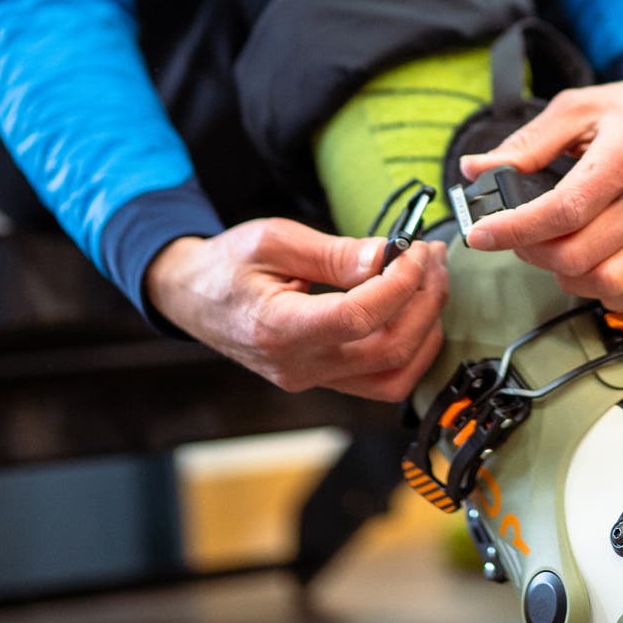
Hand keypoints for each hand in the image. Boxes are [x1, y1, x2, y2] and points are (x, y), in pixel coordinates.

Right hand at [144, 218, 447, 402]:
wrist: (191, 296)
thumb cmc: (227, 265)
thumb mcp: (274, 240)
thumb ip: (334, 254)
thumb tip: (389, 255)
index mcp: (278, 329)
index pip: (358, 318)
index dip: (399, 284)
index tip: (414, 250)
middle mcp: (298, 366)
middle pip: (388, 349)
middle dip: (424, 300)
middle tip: (431, 256)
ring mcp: (313, 380)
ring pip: (395, 376)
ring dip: (426, 329)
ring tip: (430, 281)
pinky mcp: (325, 380)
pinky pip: (383, 381)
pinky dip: (413, 350)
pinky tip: (418, 312)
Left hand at [459, 77, 622, 309]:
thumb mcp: (578, 108)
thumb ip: (526, 142)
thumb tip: (475, 169)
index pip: (564, 211)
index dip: (516, 228)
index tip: (481, 233)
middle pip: (577, 255)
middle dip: (531, 250)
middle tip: (516, 230)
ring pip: (604, 282)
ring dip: (564, 273)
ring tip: (550, 245)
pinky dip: (604, 290)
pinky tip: (587, 264)